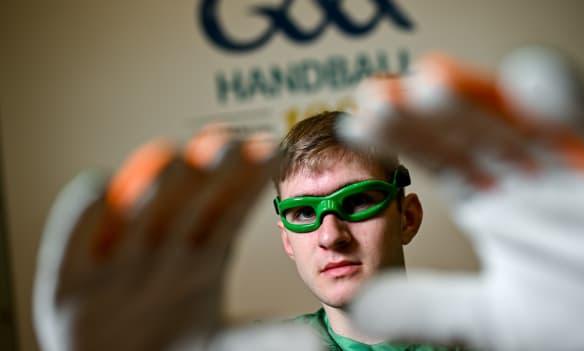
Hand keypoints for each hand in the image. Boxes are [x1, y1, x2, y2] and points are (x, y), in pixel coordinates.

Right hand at [33, 125, 318, 350]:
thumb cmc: (170, 343)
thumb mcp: (219, 340)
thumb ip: (261, 338)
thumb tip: (311, 345)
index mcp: (201, 256)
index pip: (229, 210)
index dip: (248, 180)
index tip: (270, 150)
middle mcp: (162, 249)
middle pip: (190, 203)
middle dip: (210, 172)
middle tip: (231, 141)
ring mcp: (118, 261)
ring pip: (138, 215)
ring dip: (154, 188)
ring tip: (175, 158)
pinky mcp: (69, 281)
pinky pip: (73, 241)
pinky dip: (82, 215)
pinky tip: (97, 186)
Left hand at [340, 47, 583, 349]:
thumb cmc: (575, 317)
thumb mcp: (493, 316)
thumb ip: (430, 308)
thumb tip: (365, 304)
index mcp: (493, 200)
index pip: (440, 160)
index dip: (401, 140)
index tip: (358, 126)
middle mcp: (527, 178)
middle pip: (472, 136)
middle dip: (427, 115)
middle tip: (380, 95)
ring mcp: (574, 173)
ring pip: (525, 128)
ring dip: (481, 103)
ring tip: (433, 81)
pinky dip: (573, 106)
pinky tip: (534, 79)